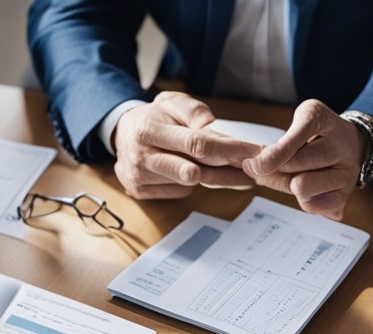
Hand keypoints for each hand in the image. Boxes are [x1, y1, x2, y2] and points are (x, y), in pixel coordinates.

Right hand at [110, 92, 260, 199]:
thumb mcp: (171, 102)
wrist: (120, 134)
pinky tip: (186, 169)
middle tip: (252, 173)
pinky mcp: (139, 192)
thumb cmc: (152, 117)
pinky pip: (179, 192)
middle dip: (227, 173)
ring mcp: (138, 178)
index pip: (195, 143)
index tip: (252, 151)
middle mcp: (141, 157)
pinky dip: (189, 182)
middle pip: (194, 171)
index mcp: (148, 130)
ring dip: (210, 176)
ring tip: (224, 168)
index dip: (227, 149)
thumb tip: (212, 126)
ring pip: (188, 184)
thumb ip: (193, 111)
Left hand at [244, 100, 372, 219]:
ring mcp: (346, 170)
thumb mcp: (294, 126)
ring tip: (300, 175)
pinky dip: (304, 200)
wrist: (353, 144)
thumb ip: (276, 147)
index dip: (270, 157)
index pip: (293, 137)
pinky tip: (312, 188)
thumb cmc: (316, 135)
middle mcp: (338, 143)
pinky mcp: (346, 194)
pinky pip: (312, 206)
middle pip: (293, 165)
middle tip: (273, 168)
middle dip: (276, 170)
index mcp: (318, 117)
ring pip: (301, 188)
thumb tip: (254, 170)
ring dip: (291, 185)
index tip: (251, 165)